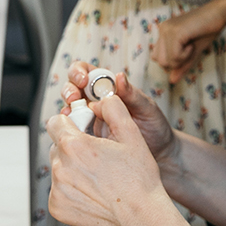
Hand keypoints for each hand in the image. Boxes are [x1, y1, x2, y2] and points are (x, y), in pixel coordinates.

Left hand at [46, 95, 174, 225]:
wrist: (143, 220)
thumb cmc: (139, 180)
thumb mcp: (131, 134)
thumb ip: (113, 108)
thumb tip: (101, 98)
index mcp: (74, 145)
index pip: (55, 122)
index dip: (71, 123)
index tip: (84, 131)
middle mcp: (60, 167)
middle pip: (57, 146)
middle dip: (72, 146)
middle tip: (97, 156)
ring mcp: (57, 190)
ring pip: (58, 168)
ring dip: (72, 168)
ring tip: (98, 178)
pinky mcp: (57, 208)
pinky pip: (59, 190)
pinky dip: (71, 190)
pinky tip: (93, 193)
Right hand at [58, 65, 177, 164]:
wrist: (159, 153)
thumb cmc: (155, 126)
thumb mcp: (146, 108)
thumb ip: (132, 94)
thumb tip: (119, 76)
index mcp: (109, 87)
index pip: (87, 72)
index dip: (80, 73)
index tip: (83, 81)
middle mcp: (97, 101)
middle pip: (73, 89)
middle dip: (69, 90)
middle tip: (73, 98)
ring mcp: (91, 119)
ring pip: (71, 109)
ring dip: (67, 109)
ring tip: (69, 115)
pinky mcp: (89, 137)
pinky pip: (75, 130)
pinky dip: (69, 130)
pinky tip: (72, 132)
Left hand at [152, 5, 225, 83]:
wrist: (218, 14)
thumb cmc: (207, 30)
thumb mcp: (192, 52)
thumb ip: (181, 65)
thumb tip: (172, 81)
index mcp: (164, 32)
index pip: (157, 57)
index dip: (172, 61)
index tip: (186, 51)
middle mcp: (162, 29)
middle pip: (160, 61)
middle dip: (176, 62)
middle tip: (189, 49)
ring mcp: (167, 30)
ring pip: (166, 61)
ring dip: (182, 58)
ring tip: (191, 45)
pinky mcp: (175, 32)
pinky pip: (175, 56)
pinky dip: (186, 55)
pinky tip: (192, 43)